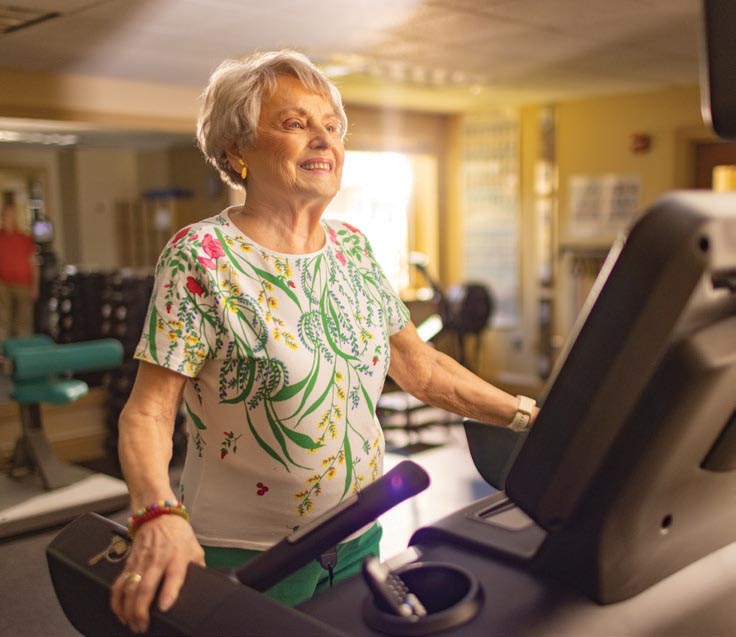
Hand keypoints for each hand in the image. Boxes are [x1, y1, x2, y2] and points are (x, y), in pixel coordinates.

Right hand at [110, 514, 204, 633]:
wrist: (158, 515)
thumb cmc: (179, 535)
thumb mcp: (195, 550)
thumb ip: (197, 569)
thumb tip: (202, 589)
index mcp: (177, 557)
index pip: (174, 575)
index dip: (169, 592)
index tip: (164, 607)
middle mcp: (157, 560)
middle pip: (145, 587)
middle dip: (141, 610)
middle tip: (143, 627)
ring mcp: (140, 562)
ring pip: (129, 588)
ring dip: (128, 609)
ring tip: (132, 624)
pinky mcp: (128, 563)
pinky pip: (119, 584)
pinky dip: (116, 601)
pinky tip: (120, 613)